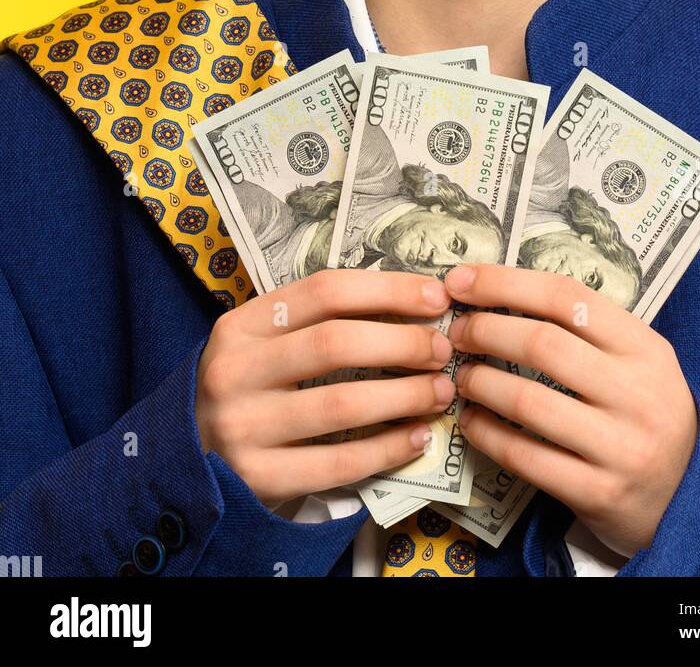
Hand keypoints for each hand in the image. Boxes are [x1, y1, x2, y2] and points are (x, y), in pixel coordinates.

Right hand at [194, 269, 454, 509]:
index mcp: (241, 325)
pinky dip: (387, 448)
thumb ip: (319, 322)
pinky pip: (338, 464)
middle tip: (442, 349)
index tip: (435, 297)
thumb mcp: (262, 343)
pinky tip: (418, 436)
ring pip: (340, 405)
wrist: (187, 459)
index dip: (387, 290)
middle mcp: (235, 371)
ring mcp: (242, 427)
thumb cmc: (247, 389)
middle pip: (335, 343)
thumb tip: (411, 305)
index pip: (324, 291)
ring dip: (404, 395)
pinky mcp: (257, 478)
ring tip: (440, 390)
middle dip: (402, 343)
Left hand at [444, 264, 697, 559]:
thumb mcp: (638, 361)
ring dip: (481, 382)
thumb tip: (501, 294)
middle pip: (542, 344)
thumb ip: (586, 331)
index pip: (566, 297)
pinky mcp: (599, 493)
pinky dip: (487, 434)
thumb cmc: (647, 414)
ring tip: (462, 376)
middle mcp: (636, 393)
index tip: (461, 281)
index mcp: (645, 347)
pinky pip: (526, 457)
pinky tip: (471, 421)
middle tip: (457, 332)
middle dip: (485, 331)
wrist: (692, 497)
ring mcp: (620, 446)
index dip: (505, 283)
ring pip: (528, 401)